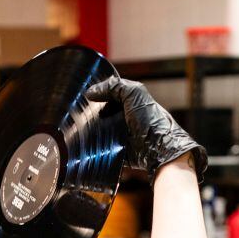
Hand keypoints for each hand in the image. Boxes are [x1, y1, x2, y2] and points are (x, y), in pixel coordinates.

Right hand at [85, 77, 207, 181]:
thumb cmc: (150, 120)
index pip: (108, 95)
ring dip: (91, 128)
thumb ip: (114, 86)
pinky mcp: (117, 150)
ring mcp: (121, 134)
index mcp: (130, 103)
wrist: (158, 150)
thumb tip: (90, 92)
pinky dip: (94, 143)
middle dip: (91, 112)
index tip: (85, 96)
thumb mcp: (134, 93)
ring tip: (80, 126)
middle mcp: (125, 118)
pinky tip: (86, 140)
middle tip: (81, 111)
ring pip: (99, 129)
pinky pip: (101, 145)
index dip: (98, 94)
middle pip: (101, 112)